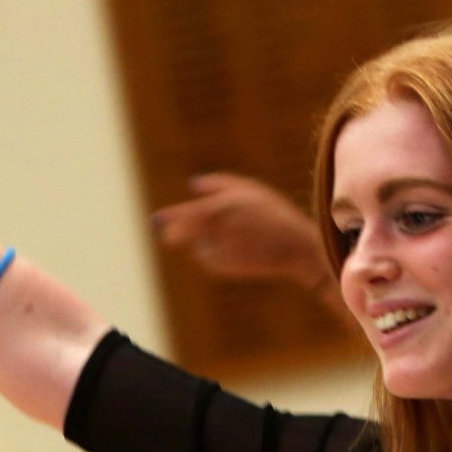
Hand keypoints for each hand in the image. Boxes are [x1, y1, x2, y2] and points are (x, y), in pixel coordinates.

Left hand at [151, 172, 322, 288]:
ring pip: (200, 247)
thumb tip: (192, 185)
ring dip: (205, 243)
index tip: (155, 221)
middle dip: (176, 233)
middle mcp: (224, 229)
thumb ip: (219, 184)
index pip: (190, 212)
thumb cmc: (275, 214)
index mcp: (226, 207)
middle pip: (187, 234)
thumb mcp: (251, 189)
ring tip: (232, 240)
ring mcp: (226, 250)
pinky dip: (217, 258)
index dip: (171, 217)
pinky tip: (236, 253)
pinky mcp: (229, 267)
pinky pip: (212, 261)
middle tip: (169, 236)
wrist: (296, 247)